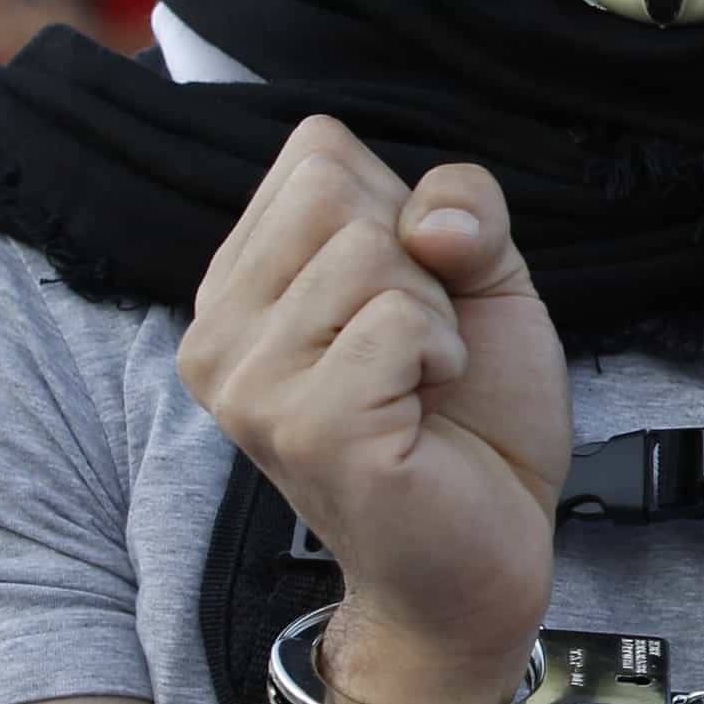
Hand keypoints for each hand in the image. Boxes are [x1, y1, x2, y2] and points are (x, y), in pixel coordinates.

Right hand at [175, 118, 568, 703]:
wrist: (485, 551)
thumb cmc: (471, 415)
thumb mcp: (481, 276)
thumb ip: (462, 204)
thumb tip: (427, 219)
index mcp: (242, 281)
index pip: (316, 152)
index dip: (400, 208)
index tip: (411, 292)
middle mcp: (218, 328)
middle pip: (333, 189)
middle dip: (417, 258)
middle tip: (420, 346)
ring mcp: (250, 383)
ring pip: (368, 253)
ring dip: (435, 312)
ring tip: (421, 381)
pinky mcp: (303, 428)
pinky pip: (395, 321)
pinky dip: (442, 350)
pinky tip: (425, 408)